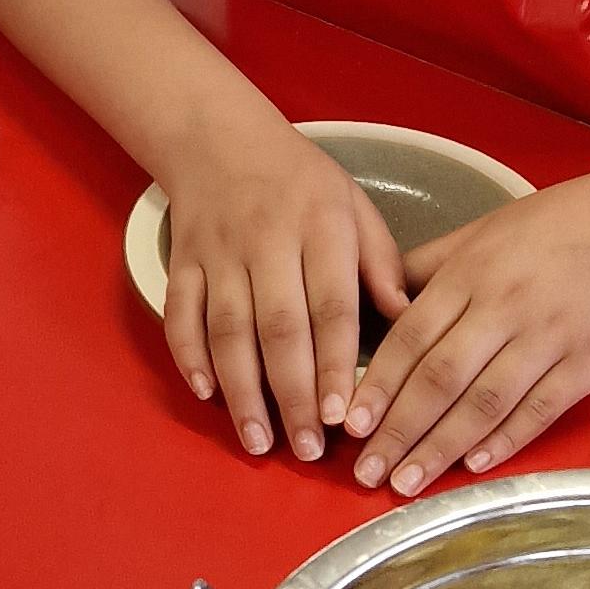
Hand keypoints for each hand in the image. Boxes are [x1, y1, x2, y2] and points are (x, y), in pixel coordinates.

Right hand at [160, 105, 406, 459]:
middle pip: (279, 328)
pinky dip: (188, 356)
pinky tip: (205, 395)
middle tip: (308, 450)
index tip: (343, 417)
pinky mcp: (181, 262)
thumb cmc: (302, 183)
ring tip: (258, 441)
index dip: (336, 366)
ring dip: (242, 390)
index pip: (331, 307)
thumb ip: (381, 265)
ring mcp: (218, 253)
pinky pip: (180, 314)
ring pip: (227, 330)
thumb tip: (409, 323)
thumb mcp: (356, 207)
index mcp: (320, 228)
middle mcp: (267, 241)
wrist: (218, 138)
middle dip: (292, 395)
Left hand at [345, 164, 589, 495]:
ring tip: (408, 481)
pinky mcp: (587, 363)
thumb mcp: (481, 231)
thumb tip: (376, 302)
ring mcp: (549, 337)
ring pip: (485, 401)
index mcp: (471, 273)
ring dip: (442, 447)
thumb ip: (428, 268)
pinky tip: (473, 466)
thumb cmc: (553, 227)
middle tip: (367, 472)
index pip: (411, 338)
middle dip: (399, 430)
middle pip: (441, 378)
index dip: (379, 386)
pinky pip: (539, 409)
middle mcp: (505, 306)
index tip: (350, 425)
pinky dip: (505, 440)